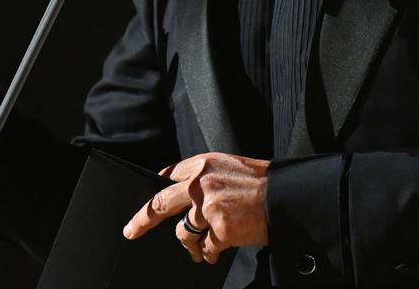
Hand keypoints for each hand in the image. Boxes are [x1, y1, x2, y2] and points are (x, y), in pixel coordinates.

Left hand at [123, 152, 268, 263]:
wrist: (287, 196)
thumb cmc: (263, 183)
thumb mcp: (230, 167)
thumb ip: (206, 176)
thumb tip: (183, 193)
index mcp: (204, 164)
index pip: (168, 176)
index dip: (156, 189)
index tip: (146, 202)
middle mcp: (202, 183)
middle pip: (161, 203)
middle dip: (142, 219)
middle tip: (131, 230)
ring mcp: (209, 207)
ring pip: (183, 233)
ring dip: (190, 245)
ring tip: (200, 251)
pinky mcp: (220, 230)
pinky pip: (205, 248)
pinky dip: (209, 254)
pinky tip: (216, 253)